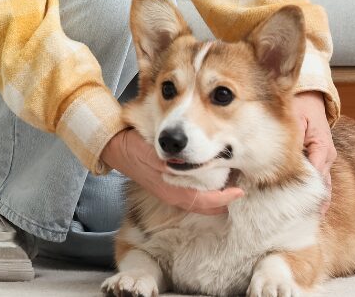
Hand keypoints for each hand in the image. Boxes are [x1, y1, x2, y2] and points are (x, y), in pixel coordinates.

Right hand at [101, 128, 243, 215]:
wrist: (115, 148)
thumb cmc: (134, 147)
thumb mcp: (154, 152)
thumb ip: (174, 160)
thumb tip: (194, 162)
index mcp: (172, 190)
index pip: (206, 202)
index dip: (225, 199)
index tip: (239, 191)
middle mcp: (173, 195)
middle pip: (205, 207)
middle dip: (222, 201)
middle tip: (238, 189)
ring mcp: (169, 193)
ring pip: (198, 203)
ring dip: (214, 198)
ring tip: (227, 187)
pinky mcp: (166, 187)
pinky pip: (191, 196)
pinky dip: (204, 193)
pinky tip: (208, 181)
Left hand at [294, 90, 335, 215]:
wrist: (309, 97)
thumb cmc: (301, 105)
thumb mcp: (295, 119)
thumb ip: (292, 139)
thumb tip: (282, 158)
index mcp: (323, 147)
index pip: (316, 176)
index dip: (305, 192)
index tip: (293, 207)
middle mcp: (327, 156)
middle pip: (321, 186)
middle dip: (310, 203)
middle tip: (295, 222)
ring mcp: (325, 159)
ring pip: (321, 186)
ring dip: (312, 201)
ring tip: (300, 221)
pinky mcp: (319, 160)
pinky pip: (317, 179)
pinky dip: (311, 193)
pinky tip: (305, 209)